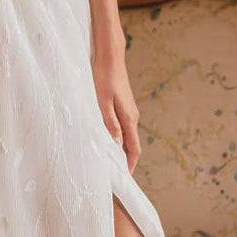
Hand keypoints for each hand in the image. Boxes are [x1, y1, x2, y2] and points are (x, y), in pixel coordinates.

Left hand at [92, 44, 140, 173]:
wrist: (109, 57)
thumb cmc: (104, 78)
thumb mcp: (102, 102)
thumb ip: (109, 123)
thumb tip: (115, 143)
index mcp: (129, 119)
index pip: (133, 149)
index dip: (130, 165)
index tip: (124, 179)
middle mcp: (132, 117)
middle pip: (131, 145)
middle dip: (125, 161)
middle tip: (114, 176)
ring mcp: (128, 111)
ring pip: (126, 137)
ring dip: (120, 150)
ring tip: (109, 163)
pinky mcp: (122, 106)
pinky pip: (122, 128)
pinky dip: (117, 139)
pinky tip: (106, 142)